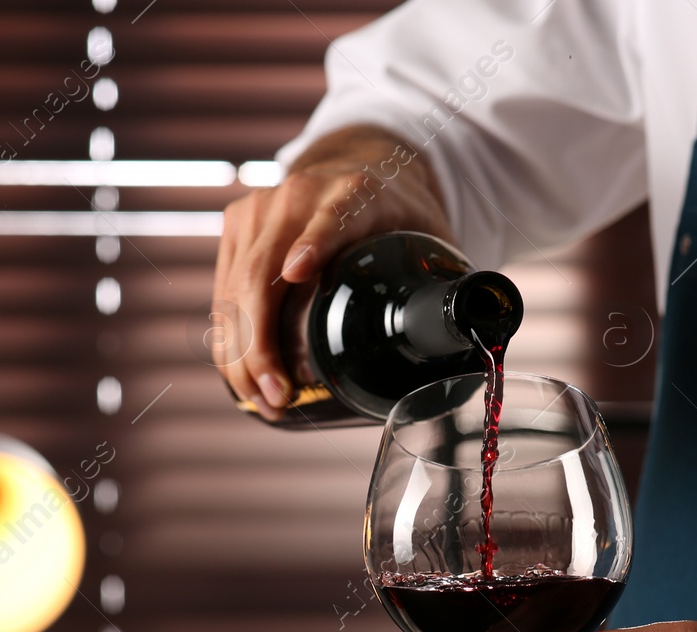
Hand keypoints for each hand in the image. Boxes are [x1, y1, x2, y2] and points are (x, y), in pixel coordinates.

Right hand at [211, 125, 454, 419]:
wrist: (360, 165)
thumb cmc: (397, 214)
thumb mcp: (432, 235)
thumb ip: (450, 279)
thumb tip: (473, 330)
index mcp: (356, 193)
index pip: (333, 217)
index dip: (315, 244)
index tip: (300, 273)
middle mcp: (300, 196)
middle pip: (265, 271)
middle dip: (262, 343)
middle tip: (278, 396)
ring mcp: (260, 210)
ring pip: (235, 288)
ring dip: (240, 353)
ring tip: (263, 400)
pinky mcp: (236, 228)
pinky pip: (224, 291)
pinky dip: (229, 339)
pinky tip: (241, 376)